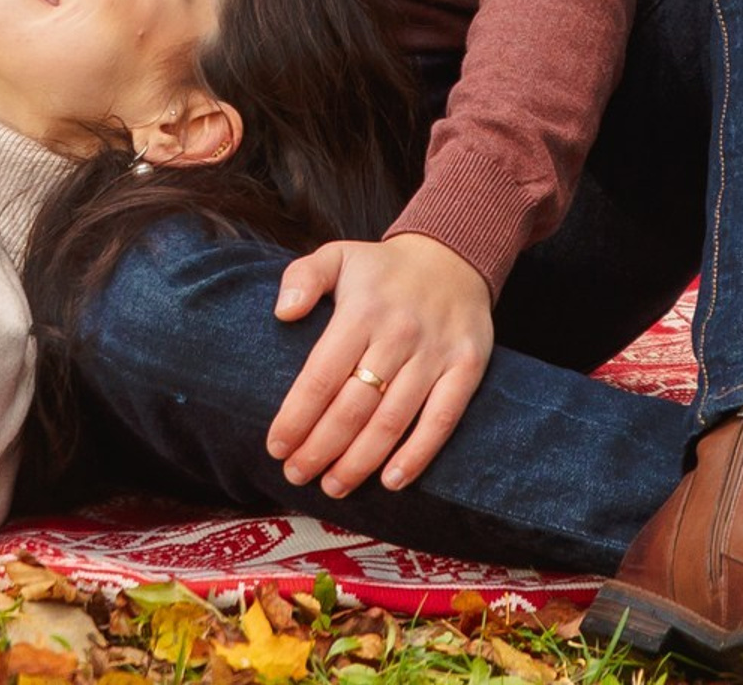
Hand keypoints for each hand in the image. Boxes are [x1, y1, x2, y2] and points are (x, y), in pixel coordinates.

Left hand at [267, 232, 494, 497]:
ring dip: (360, 462)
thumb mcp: (338, 255)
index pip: (322, 375)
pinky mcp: (467, 368)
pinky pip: (442, 420)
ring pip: (392, 421)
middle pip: (353, 407)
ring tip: (333, 486)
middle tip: (296, 475)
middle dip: (320, 449)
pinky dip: (417, 455)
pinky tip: (391, 481)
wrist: (453, 255)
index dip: (296, 417)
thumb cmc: (382, 269)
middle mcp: (398, 334)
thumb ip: (303, 277)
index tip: (276, 447)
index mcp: (362, 310)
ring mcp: (435, 354)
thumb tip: (282, 313)